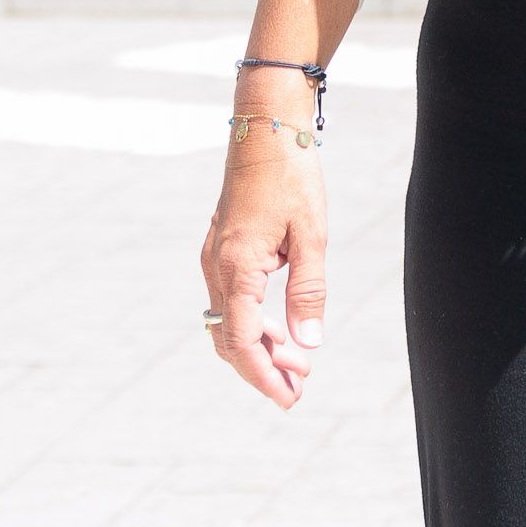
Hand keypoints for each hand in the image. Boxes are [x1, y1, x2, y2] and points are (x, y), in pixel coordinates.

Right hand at [199, 119, 326, 406]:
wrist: (265, 127)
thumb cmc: (292, 176)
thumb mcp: (311, 235)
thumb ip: (309, 291)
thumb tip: (309, 345)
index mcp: (238, 267)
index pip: (244, 341)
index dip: (266, 376)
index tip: (289, 399)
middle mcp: (217, 267)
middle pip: (231, 340)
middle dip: (263, 369)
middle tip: (299, 389)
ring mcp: (214, 258)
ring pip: (228, 323)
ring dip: (259, 348)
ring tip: (297, 365)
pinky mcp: (220, 249)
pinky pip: (229, 302)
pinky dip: (252, 324)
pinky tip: (280, 330)